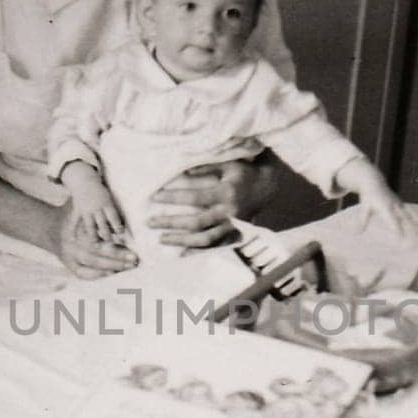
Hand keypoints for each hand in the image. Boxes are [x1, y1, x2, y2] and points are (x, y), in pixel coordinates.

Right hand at [41, 199, 136, 279]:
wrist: (48, 228)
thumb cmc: (70, 213)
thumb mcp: (78, 204)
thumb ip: (92, 203)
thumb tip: (109, 186)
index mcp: (77, 227)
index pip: (99, 236)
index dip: (115, 239)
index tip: (130, 244)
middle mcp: (72, 242)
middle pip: (98, 252)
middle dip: (118, 256)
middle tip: (135, 259)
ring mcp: (69, 255)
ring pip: (93, 263)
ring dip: (112, 266)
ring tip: (128, 266)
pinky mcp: (69, 265)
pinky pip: (84, 273)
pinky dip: (98, 275)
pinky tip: (112, 273)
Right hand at [64, 164, 126, 244]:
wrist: (84, 182)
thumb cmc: (100, 193)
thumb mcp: (109, 199)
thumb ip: (112, 212)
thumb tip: (121, 227)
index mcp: (106, 204)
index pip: (113, 217)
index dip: (117, 226)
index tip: (121, 235)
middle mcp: (96, 208)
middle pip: (102, 224)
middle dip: (107, 234)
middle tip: (111, 244)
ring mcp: (86, 210)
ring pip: (90, 226)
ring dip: (93, 236)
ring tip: (96, 246)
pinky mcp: (78, 211)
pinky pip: (75, 222)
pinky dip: (73, 230)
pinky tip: (73, 239)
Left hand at [147, 157, 276, 249]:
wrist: (268, 186)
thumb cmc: (244, 172)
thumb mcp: (227, 163)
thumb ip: (205, 168)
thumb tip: (181, 172)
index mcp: (226, 193)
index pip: (194, 197)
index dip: (173, 197)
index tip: (154, 197)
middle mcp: (229, 212)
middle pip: (196, 222)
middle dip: (171, 223)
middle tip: (149, 222)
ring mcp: (232, 226)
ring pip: (204, 239)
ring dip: (181, 240)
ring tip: (161, 239)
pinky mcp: (235, 234)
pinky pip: (215, 247)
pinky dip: (198, 251)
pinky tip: (181, 253)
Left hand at [339, 158, 415, 236]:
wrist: (373, 182)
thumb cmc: (368, 197)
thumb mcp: (364, 208)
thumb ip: (362, 221)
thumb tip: (357, 233)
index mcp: (386, 208)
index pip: (393, 222)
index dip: (398, 231)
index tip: (401, 240)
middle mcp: (395, 206)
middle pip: (405, 219)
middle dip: (412, 228)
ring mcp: (399, 204)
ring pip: (411, 214)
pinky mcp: (401, 203)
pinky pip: (411, 211)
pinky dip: (417, 218)